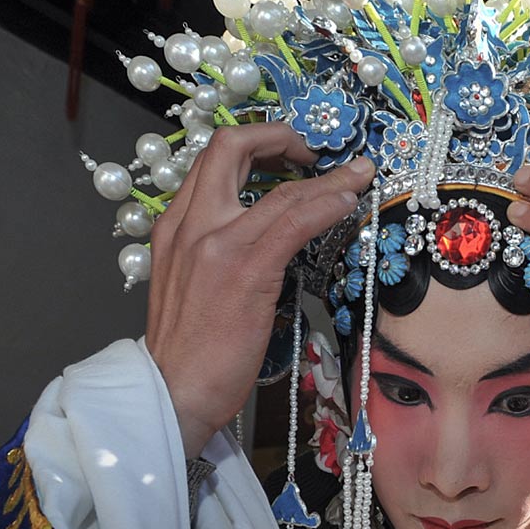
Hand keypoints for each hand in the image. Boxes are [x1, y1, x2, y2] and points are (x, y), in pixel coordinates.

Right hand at [146, 123, 374, 455]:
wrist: (172, 392)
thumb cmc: (189, 349)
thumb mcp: (192, 284)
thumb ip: (216, 252)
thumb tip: (263, 238)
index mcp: (175, 226)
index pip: (211, 160)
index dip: (254, 143)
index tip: (286, 154)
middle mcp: (190, 225)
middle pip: (231, 147)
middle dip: (280, 136)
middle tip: (315, 151)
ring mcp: (217, 245)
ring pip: (279, 188)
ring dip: (327, 176)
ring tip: (358, 174)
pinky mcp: (246, 270)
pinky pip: (295, 221)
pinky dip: (328, 204)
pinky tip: (349, 202)